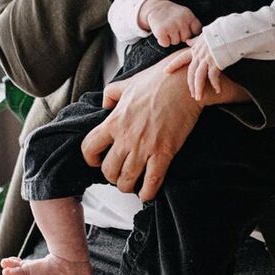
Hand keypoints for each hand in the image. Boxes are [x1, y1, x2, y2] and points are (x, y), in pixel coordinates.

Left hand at [80, 57, 201, 201]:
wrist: (184, 84)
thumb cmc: (158, 81)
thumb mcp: (127, 83)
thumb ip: (111, 94)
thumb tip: (105, 104)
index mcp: (114, 121)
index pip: (89, 148)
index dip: (91, 158)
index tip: (97, 161)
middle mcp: (126, 137)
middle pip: (108, 170)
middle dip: (111, 176)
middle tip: (119, 174)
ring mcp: (144, 147)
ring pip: (126, 180)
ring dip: (127, 186)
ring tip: (132, 185)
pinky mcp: (164, 153)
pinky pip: (152, 181)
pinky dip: (147, 193)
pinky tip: (147, 194)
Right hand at [143, 0, 201, 46]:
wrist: (156, 7)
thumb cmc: (173, 15)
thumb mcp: (186, 15)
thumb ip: (193, 25)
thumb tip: (195, 41)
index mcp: (189, 16)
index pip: (197, 31)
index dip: (192, 33)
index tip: (185, 29)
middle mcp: (181, 20)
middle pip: (186, 38)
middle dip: (180, 36)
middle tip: (174, 28)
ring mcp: (171, 26)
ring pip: (176, 42)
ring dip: (171, 38)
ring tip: (168, 29)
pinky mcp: (161, 31)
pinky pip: (166, 44)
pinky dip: (163, 41)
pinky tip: (162, 33)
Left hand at [164, 36, 222, 100]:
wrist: (229, 31)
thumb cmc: (219, 33)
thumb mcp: (204, 36)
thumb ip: (196, 40)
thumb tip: (188, 41)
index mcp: (196, 49)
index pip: (181, 58)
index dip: (173, 64)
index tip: (165, 71)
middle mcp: (199, 55)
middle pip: (191, 72)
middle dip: (190, 85)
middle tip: (191, 95)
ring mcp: (207, 59)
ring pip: (199, 76)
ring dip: (198, 88)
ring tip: (198, 98)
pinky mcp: (216, 62)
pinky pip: (213, 76)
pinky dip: (215, 84)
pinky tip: (217, 90)